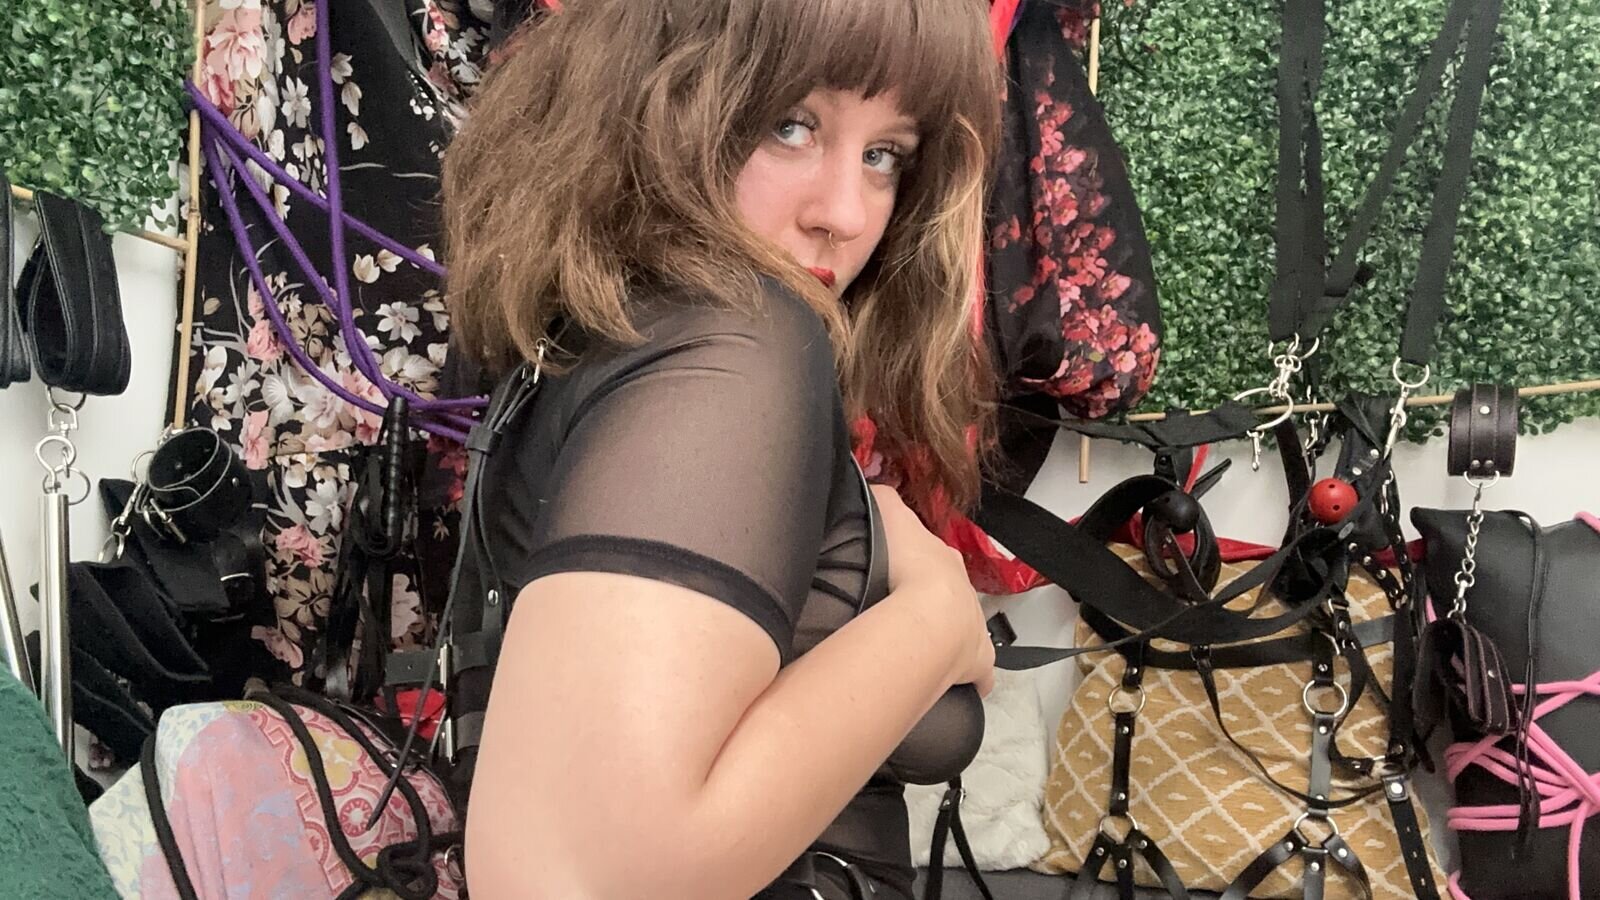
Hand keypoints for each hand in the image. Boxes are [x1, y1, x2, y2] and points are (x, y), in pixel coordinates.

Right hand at [871, 485, 994, 696]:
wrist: (929, 615)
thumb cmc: (909, 567)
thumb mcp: (890, 517)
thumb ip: (883, 499)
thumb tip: (875, 488)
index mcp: (945, 561)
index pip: (936, 558)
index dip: (920, 564)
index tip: (904, 572)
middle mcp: (966, 593)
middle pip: (954, 594)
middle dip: (937, 602)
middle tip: (907, 613)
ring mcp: (975, 628)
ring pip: (968, 631)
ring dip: (952, 638)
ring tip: (925, 650)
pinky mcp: (977, 662)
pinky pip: (980, 674)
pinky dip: (972, 679)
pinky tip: (952, 686)